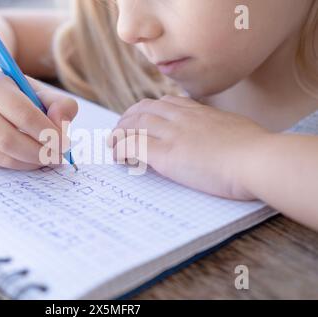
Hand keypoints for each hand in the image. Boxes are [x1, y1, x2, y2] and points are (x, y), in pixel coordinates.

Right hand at [0, 70, 77, 170]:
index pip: (23, 113)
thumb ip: (61, 105)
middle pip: (8, 139)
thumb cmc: (21, 95)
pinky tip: (34, 159)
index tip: (65, 143)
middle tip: (59, 156)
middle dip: (39, 152)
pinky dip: (21, 165)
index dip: (47, 132)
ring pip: (2, 156)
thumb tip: (60, 127)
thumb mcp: (42, 91)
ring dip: (32, 162)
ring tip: (50, 158)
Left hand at [108, 95, 271, 199]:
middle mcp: (182, 117)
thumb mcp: (235, 129)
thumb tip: (218, 136)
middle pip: (144, 110)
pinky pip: (132, 146)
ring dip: (119, 134)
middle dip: (127, 119)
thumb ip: (219, 128)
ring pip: (134, 125)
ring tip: (112, 145)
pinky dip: (120, 149)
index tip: (140, 118)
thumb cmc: (256, 150)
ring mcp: (172, 134)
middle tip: (119, 131)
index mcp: (199, 111)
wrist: (259, 159)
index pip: (165, 102)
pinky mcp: (166, 154)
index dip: (147, 110)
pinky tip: (117, 156)